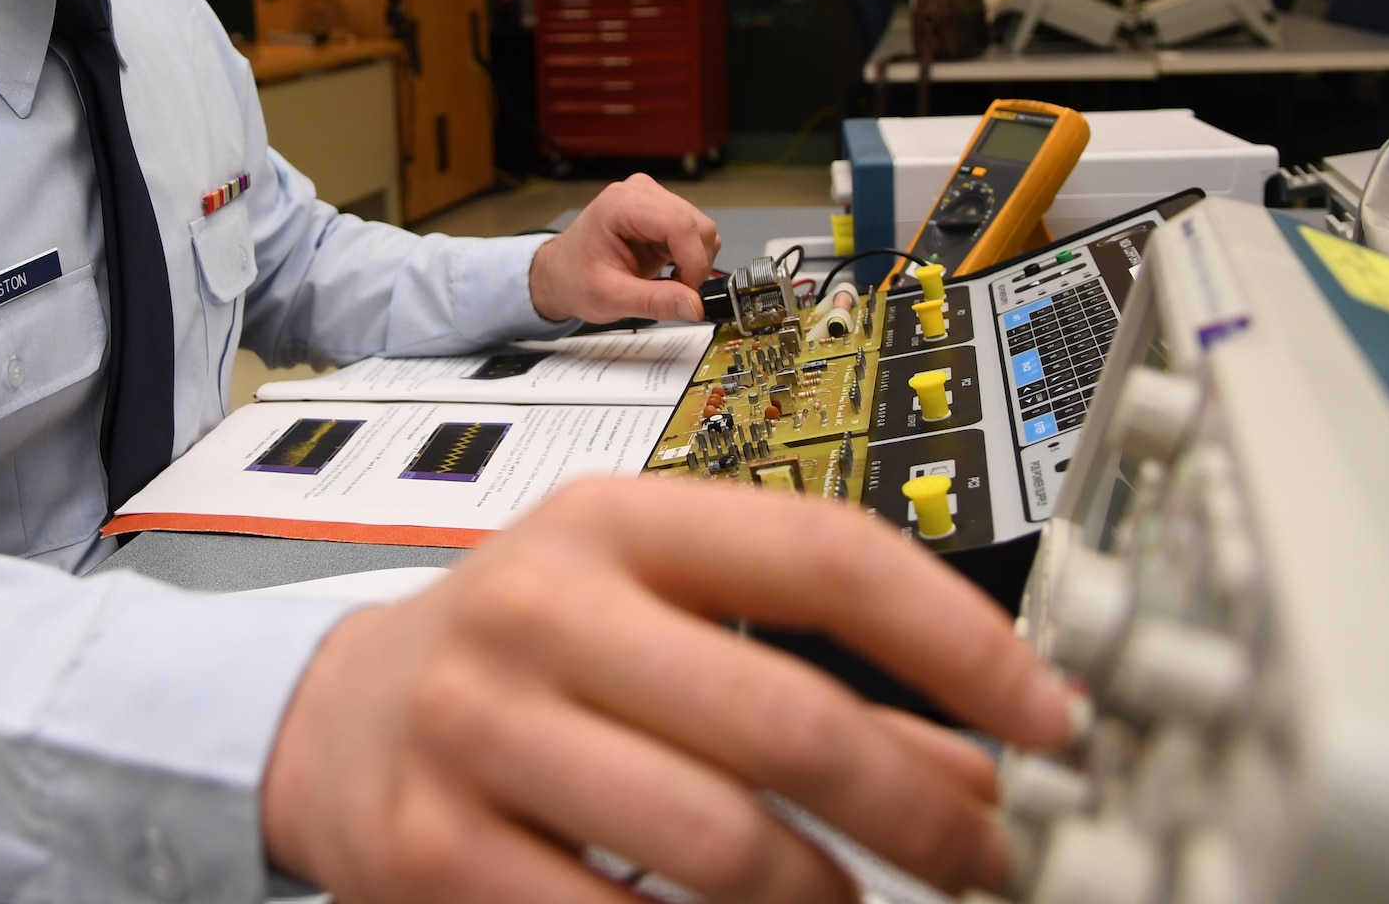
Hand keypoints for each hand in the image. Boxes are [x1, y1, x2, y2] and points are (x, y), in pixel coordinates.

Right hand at [262, 477, 1071, 902]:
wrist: (337, 718)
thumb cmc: (522, 653)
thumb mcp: (650, 614)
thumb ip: (799, 666)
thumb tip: (977, 766)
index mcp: (610, 522)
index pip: (822, 553)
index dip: (959, 641)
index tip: (1051, 717)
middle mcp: (541, 609)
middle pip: (786, 719)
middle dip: (923, 810)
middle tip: (990, 857)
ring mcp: (482, 735)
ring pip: (723, 848)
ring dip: (833, 901)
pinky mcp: (439, 856)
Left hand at [529, 173, 720, 324]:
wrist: (561, 273)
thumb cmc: (575, 279)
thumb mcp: (610, 298)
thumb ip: (654, 302)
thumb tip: (696, 307)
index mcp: (621, 204)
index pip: (680, 224)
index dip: (693, 261)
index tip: (689, 292)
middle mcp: (641, 192)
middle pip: (697, 225)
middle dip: (695, 264)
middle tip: (676, 293)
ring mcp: (653, 198)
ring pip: (701, 229)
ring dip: (694, 261)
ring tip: (667, 281)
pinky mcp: (662, 211)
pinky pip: (694, 234)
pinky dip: (690, 257)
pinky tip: (668, 270)